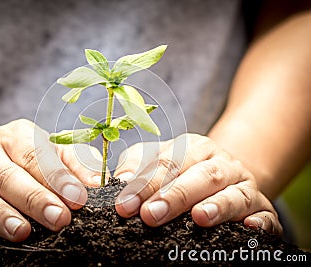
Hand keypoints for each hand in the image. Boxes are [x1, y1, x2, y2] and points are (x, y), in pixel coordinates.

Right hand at [0, 119, 103, 246]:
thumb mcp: (58, 155)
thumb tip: (98, 183)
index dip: (58, 177)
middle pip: (9, 176)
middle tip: (59, 218)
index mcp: (16, 136)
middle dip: (35, 199)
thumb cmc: (36, 163)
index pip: (37, 155)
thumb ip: (78, 164)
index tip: (78, 198)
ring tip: (21, 232)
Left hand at [114, 133, 281, 234]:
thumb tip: (119, 181)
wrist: (225, 173)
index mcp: (194, 147)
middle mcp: (221, 163)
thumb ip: (137, 167)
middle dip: (175, 195)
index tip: (125, 205)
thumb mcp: (157, 160)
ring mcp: (243, 185)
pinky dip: (259, 221)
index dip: (145, 184)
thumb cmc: (182, 170)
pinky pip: (265, 214)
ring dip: (217, 205)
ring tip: (198, 217)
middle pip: (200, 175)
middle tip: (151, 215)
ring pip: (232, 193)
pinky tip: (249, 227)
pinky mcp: (262, 208)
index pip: (168, 163)